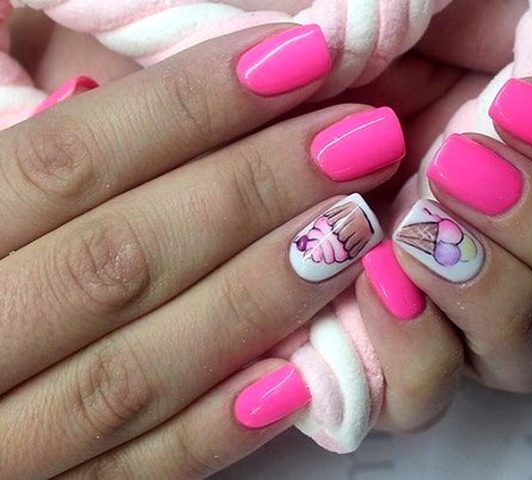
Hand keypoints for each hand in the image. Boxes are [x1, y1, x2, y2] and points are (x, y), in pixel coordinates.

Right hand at [0, 25, 405, 477]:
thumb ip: (22, 123)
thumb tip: (65, 45)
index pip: (68, 161)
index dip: (190, 105)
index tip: (300, 57)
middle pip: (121, 258)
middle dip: (252, 190)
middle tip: (361, 137)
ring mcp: (3, 442)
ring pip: (135, 369)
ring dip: (257, 296)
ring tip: (357, 228)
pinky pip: (134, 474)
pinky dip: (213, 429)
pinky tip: (295, 378)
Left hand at [346, 0, 531, 430]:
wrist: (252, 104)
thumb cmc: (347, 62)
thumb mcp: (447, 23)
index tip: (518, 103)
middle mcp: (517, 257)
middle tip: (457, 163)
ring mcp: (454, 317)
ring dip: (491, 286)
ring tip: (416, 223)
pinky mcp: (385, 363)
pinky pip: (430, 394)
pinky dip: (416, 343)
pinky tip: (377, 276)